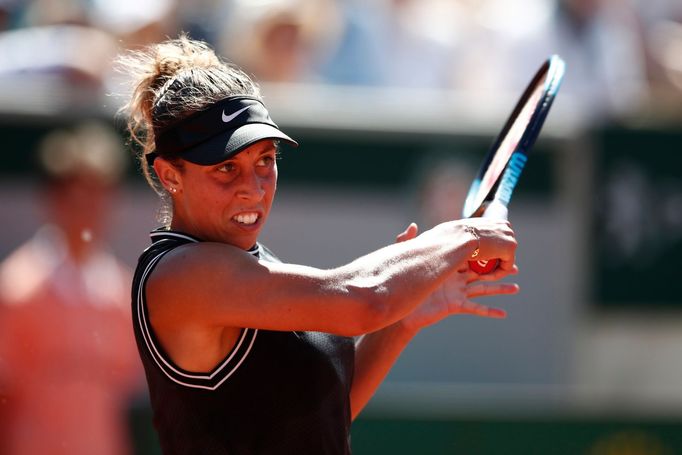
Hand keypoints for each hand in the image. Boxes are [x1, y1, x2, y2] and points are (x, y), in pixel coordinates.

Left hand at [395, 223, 518, 332]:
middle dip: (499, 268)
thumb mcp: (406, 258)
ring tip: (516, 288)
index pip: (470, 256)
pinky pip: (476, 309)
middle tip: (516, 267)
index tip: (498, 245)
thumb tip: (412, 226)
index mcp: (447, 264)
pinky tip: (503, 314)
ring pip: (483, 289)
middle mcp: (455, 278)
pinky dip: (490, 311)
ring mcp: (457, 292)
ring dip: (500, 289)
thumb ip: (407, 241)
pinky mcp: (455, 305)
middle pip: (482, 272)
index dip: (485, 252)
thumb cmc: (404, 280)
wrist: (400, 303)